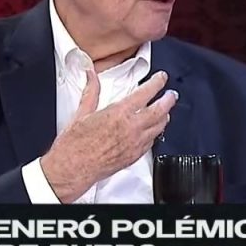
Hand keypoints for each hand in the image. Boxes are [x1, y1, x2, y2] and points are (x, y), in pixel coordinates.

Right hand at [40, 70, 178, 202]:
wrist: (73, 169)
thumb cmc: (75, 145)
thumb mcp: (81, 113)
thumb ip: (91, 92)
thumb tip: (91, 76)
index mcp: (118, 113)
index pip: (145, 93)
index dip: (156, 83)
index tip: (161, 78)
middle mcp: (130, 128)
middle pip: (159, 110)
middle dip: (168, 99)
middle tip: (171, 94)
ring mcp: (135, 144)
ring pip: (159, 127)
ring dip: (165, 116)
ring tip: (166, 111)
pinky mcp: (134, 156)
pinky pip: (151, 142)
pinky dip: (155, 133)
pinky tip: (153, 131)